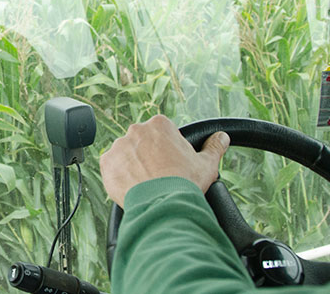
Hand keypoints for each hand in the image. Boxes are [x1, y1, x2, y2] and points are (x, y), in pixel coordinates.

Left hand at [99, 115, 229, 206]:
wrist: (162, 204)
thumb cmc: (185, 183)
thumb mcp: (206, 164)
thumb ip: (214, 147)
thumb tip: (222, 138)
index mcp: (160, 124)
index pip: (161, 134)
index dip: (167, 151)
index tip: (170, 165)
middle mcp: (136, 130)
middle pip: (142, 142)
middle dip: (148, 156)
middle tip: (158, 176)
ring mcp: (119, 146)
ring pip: (126, 154)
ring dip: (132, 165)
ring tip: (145, 184)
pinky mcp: (107, 162)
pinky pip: (111, 167)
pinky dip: (119, 176)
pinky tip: (132, 187)